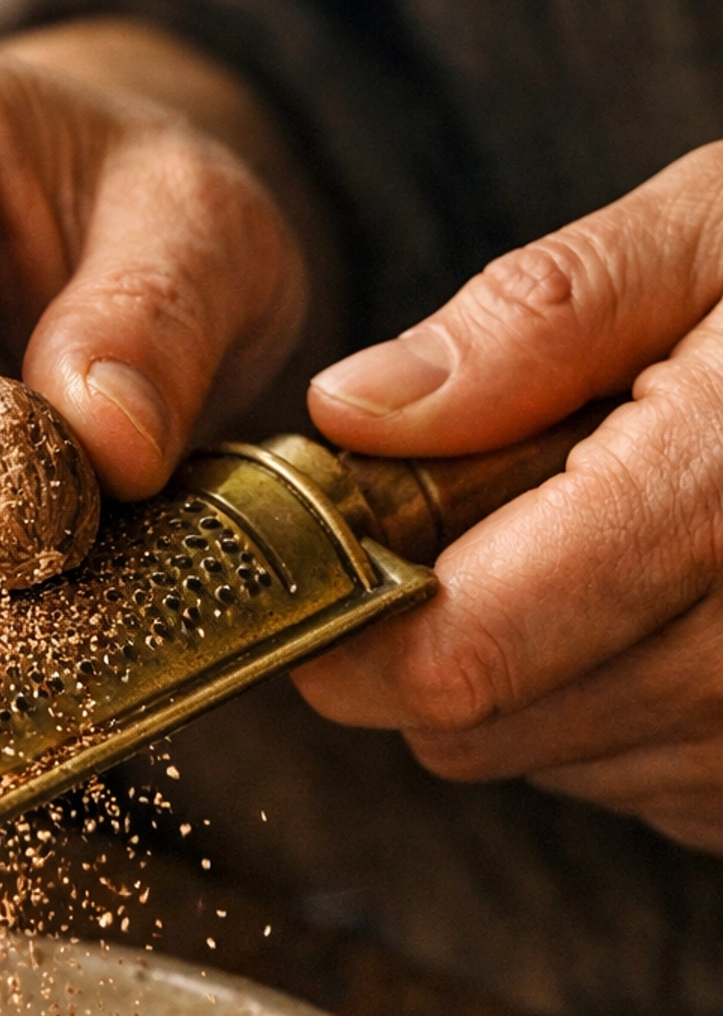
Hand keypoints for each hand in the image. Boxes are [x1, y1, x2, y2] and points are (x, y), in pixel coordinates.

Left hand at [296, 142, 722, 854]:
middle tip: (520, 504)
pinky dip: (624, 704)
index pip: (458, 656)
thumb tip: (357, 411)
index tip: (332, 555)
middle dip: (450, 626)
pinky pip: (634, 781)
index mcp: (720, 500)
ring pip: (548, 758)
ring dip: (544, 666)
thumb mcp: (722, 234)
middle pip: (479, 726)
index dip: (353, 622)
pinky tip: (688, 601)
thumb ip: (539, 320)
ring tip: (642, 536)